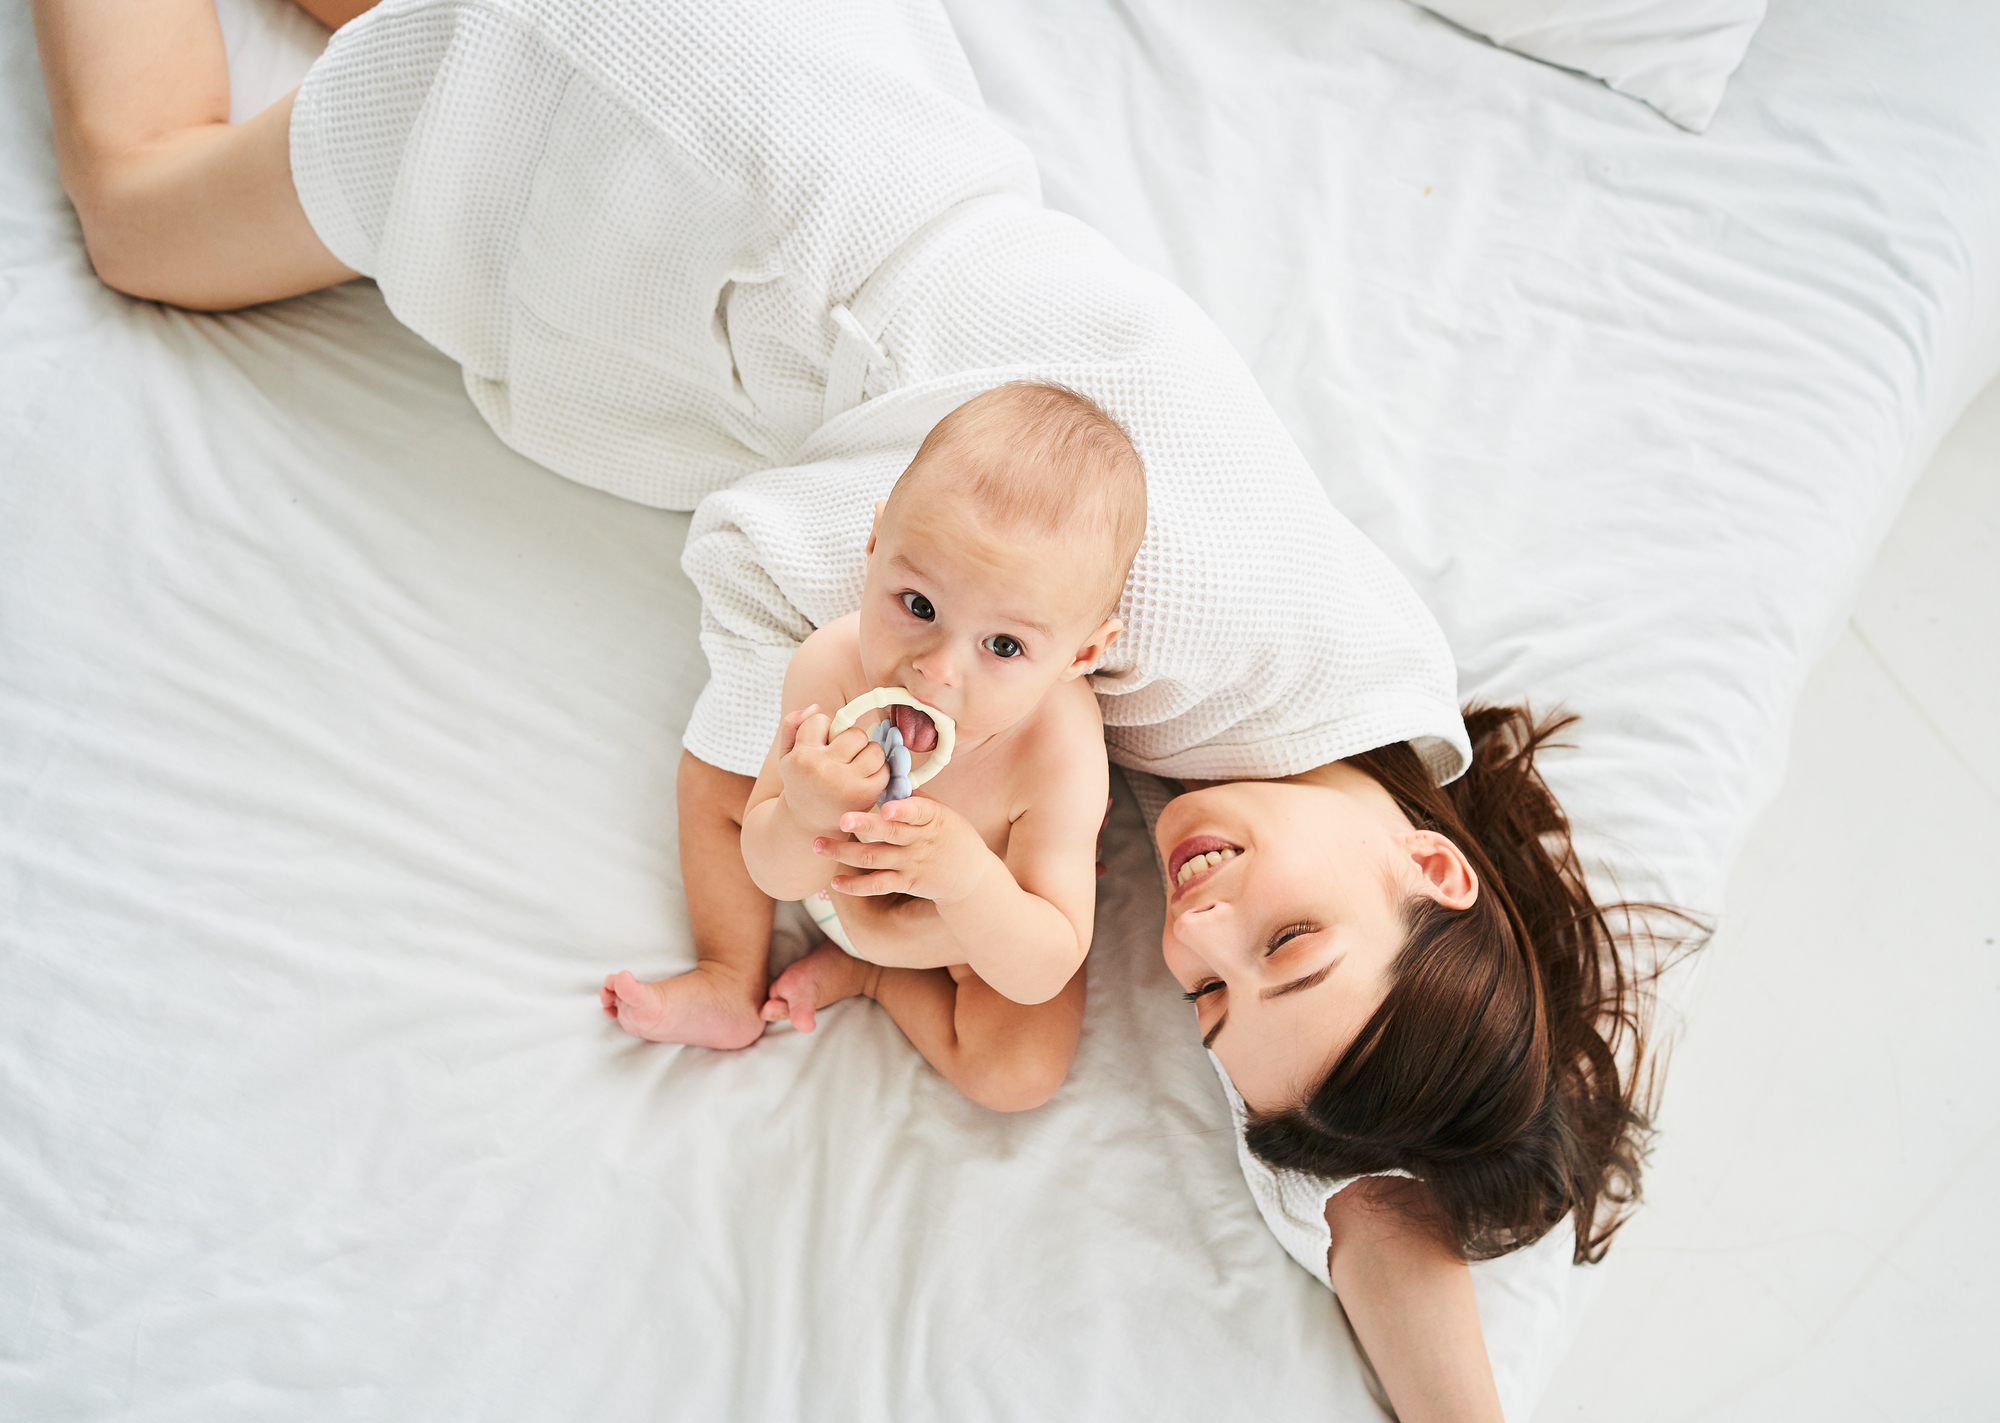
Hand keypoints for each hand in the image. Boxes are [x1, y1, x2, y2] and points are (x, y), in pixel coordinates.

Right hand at [777, 703, 887, 833]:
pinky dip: (878, 772)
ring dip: (868, 754)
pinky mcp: (864, 795)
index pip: (821, 720)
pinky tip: (864, 778)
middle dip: (851, 741)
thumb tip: (815, 707)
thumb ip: (793, 725)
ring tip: (855, 765)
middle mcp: (823, 769)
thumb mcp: (786, 756)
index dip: (824, 730)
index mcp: (801, 757)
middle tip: (842, 756)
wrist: (807, 824)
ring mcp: (846, 783)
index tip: (820, 745)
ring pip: (874, 749)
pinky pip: (884, 770)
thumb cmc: (800, 784)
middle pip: (854, 734)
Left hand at [815, 796, 995, 906]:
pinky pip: (877, 885)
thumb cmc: (951, 834)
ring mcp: (911, 864)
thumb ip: (915, 798)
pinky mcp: (906, 883)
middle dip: (864, 825)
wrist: (970, 876)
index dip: (902, 810)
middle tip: (841, 819)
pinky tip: (834, 882)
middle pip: (890, 833)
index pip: (919, 811)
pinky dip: (856, 885)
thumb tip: (885, 775)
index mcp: (932, 817)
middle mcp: (920, 841)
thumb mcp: (942, 813)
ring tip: (818, 845)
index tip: (885, 807)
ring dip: (844, 852)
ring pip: (875, 858)